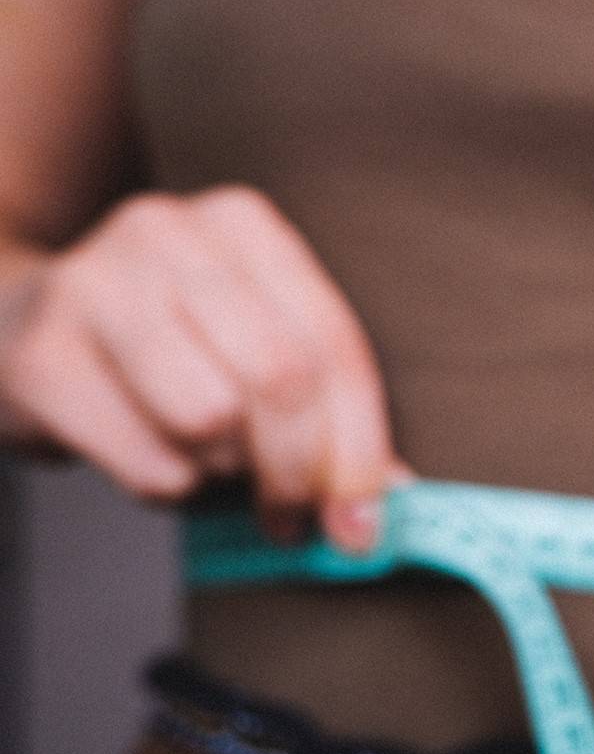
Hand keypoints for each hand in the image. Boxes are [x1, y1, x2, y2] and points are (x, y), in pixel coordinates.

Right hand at [0, 186, 399, 550]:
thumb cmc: (166, 348)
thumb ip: (329, 416)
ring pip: (211, 419)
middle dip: (299, 471)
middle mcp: (168, 235)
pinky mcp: (38, 357)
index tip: (364, 527)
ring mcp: (92, 286)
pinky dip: (167, 488)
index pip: (335, 347)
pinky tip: (148, 457)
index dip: (359, 450)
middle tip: (292, 518)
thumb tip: (395, 500)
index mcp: (244, 226)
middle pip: (281, 379)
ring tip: (206, 463)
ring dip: (225, 473)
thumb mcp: (254, 352)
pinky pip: (148, 461)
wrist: (17, 322)